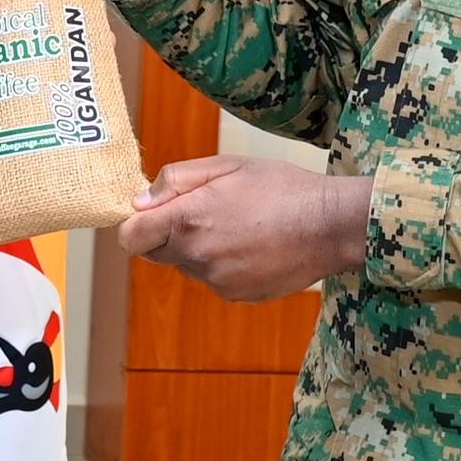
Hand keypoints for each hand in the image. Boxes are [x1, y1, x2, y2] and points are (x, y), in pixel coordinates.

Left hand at [117, 157, 372, 302]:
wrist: (329, 225)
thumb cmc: (280, 187)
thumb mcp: (227, 165)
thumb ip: (176, 180)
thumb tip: (140, 200)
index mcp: (188, 220)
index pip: (131, 237)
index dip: (136, 224)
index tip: (150, 214)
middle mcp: (197, 256)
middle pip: (157, 253)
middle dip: (169, 234)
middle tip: (205, 212)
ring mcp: (217, 281)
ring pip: (189, 266)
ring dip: (200, 249)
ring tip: (238, 226)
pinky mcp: (237, 295)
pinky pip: (215, 280)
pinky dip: (224, 265)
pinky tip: (253, 246)